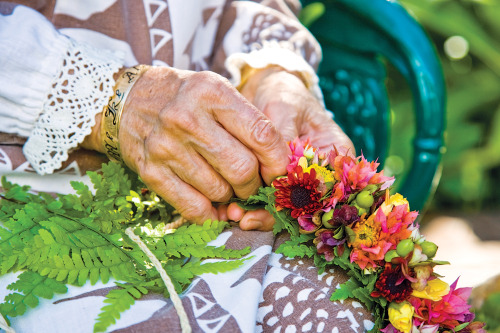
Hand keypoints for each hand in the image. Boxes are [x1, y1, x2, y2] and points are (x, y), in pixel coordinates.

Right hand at [82, 66, 289, 224]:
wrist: (127, 101)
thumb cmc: (183, 97)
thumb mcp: (216, 91)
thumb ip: (248, 122)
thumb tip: (278, 167)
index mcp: (212, 92)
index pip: (262, 134)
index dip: (278, 161)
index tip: (279, 173)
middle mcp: (187, 118)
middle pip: (242, 169)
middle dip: (255, 185)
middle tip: (252, 183)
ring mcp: (166, 147)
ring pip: (220, 192)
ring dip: (231, 197)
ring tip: (227, 187)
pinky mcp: (150, 172)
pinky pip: (193, 207)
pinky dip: (210, 215)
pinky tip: (214, 208)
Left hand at [223, 66, 354, 230]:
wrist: (269, 89)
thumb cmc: (283, 94)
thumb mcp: (284, 109)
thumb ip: (283, 140)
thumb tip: (278, 174)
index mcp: (335, 153)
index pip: (325, 187)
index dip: (302, 203)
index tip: (275, 208)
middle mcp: (319, 171)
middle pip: (304, 204)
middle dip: (273, 214)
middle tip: (245, 218)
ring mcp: (298, 178)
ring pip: (283, 207)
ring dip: (259, 214)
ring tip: (232, 215)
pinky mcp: (278, 180)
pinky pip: (267, 200)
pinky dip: (249, 206)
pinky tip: (229, 210)